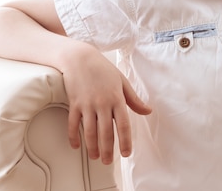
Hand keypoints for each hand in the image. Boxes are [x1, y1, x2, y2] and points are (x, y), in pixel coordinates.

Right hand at [61, 48, 151, 163]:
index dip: (125, 140)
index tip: (126, 153)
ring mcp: (87, 104)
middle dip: (107, 149)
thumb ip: (134, 99)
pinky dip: (73, 136)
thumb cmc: (104, 69)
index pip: (123, 124)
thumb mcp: (122, 82)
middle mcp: (102, 103)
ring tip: (95, 157)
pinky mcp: (74, 104)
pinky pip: (73, 124)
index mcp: (117, 99)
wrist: (80, 58)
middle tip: (108, 162)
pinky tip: (76, 146)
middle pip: (106, 132)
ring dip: (92, 147)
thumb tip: (148, 111)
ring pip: (89, 131)